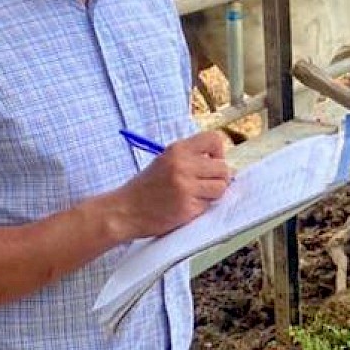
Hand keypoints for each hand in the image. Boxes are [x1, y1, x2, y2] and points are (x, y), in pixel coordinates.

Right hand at [109, 131, 232, 239]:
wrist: (124, 210)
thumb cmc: (147, 186)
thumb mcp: (166, 161)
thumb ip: (192, 158)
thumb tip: (225, 166)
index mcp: (177, 150)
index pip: (214, 140)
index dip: (218, 152)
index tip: (212, 162)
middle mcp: (183, 165)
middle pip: (223, 168)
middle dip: (218, 178)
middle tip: (205, 185)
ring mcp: (185, 187)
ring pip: (221, 187)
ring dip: (213, 194)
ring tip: (197, 196)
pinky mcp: (187, 208)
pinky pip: (209, 205)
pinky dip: (201, 207)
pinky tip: (186, 206)